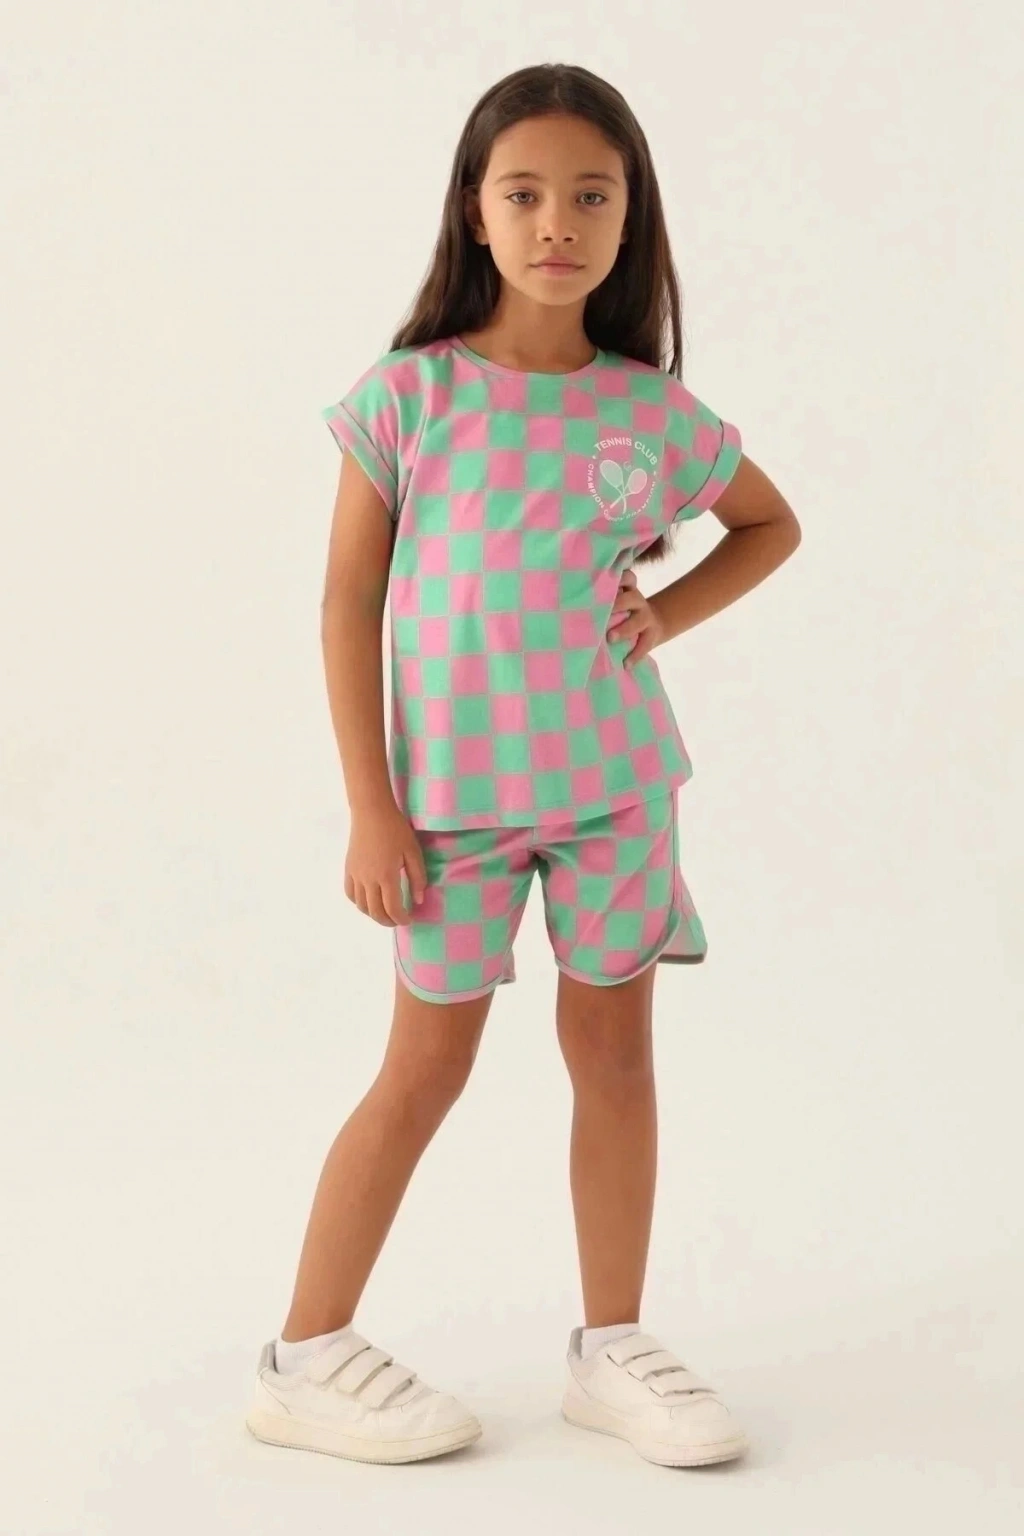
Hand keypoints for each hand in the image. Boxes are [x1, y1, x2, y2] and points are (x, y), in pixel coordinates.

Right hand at [344, 801, 426, 926]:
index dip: (401, 919)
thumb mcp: (413, 852)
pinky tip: (368, 901)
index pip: (393, 908)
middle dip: (388, 921)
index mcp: (386, 876)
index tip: (409, 919)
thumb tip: (418, 900)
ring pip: (361, 906)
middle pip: (375, 911)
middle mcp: (368, 880)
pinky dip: (359, 903)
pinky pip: (350, 893)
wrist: (371, 812)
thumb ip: (418, 877)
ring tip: (385, 912)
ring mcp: (355, 875)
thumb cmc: (396, 829)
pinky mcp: (348, 869)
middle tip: (398, 920)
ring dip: (373, 914)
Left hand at [607, 568, 665, 668]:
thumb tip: (571, 605)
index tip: (601, 579)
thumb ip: (603, 600)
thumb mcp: (618, 602)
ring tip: (610, 638)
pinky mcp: (652, 634)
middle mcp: (638, 601)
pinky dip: (635, 655)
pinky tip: (626, 664)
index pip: (627, 577)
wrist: (653, 625)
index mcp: (628, 590)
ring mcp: (646, 617)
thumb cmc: (623, 613)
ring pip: (638, 621)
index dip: (618, 577)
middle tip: (600, 614)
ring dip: (624, 629)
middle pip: (630, 598)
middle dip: (616, 605)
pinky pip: (645, 645)